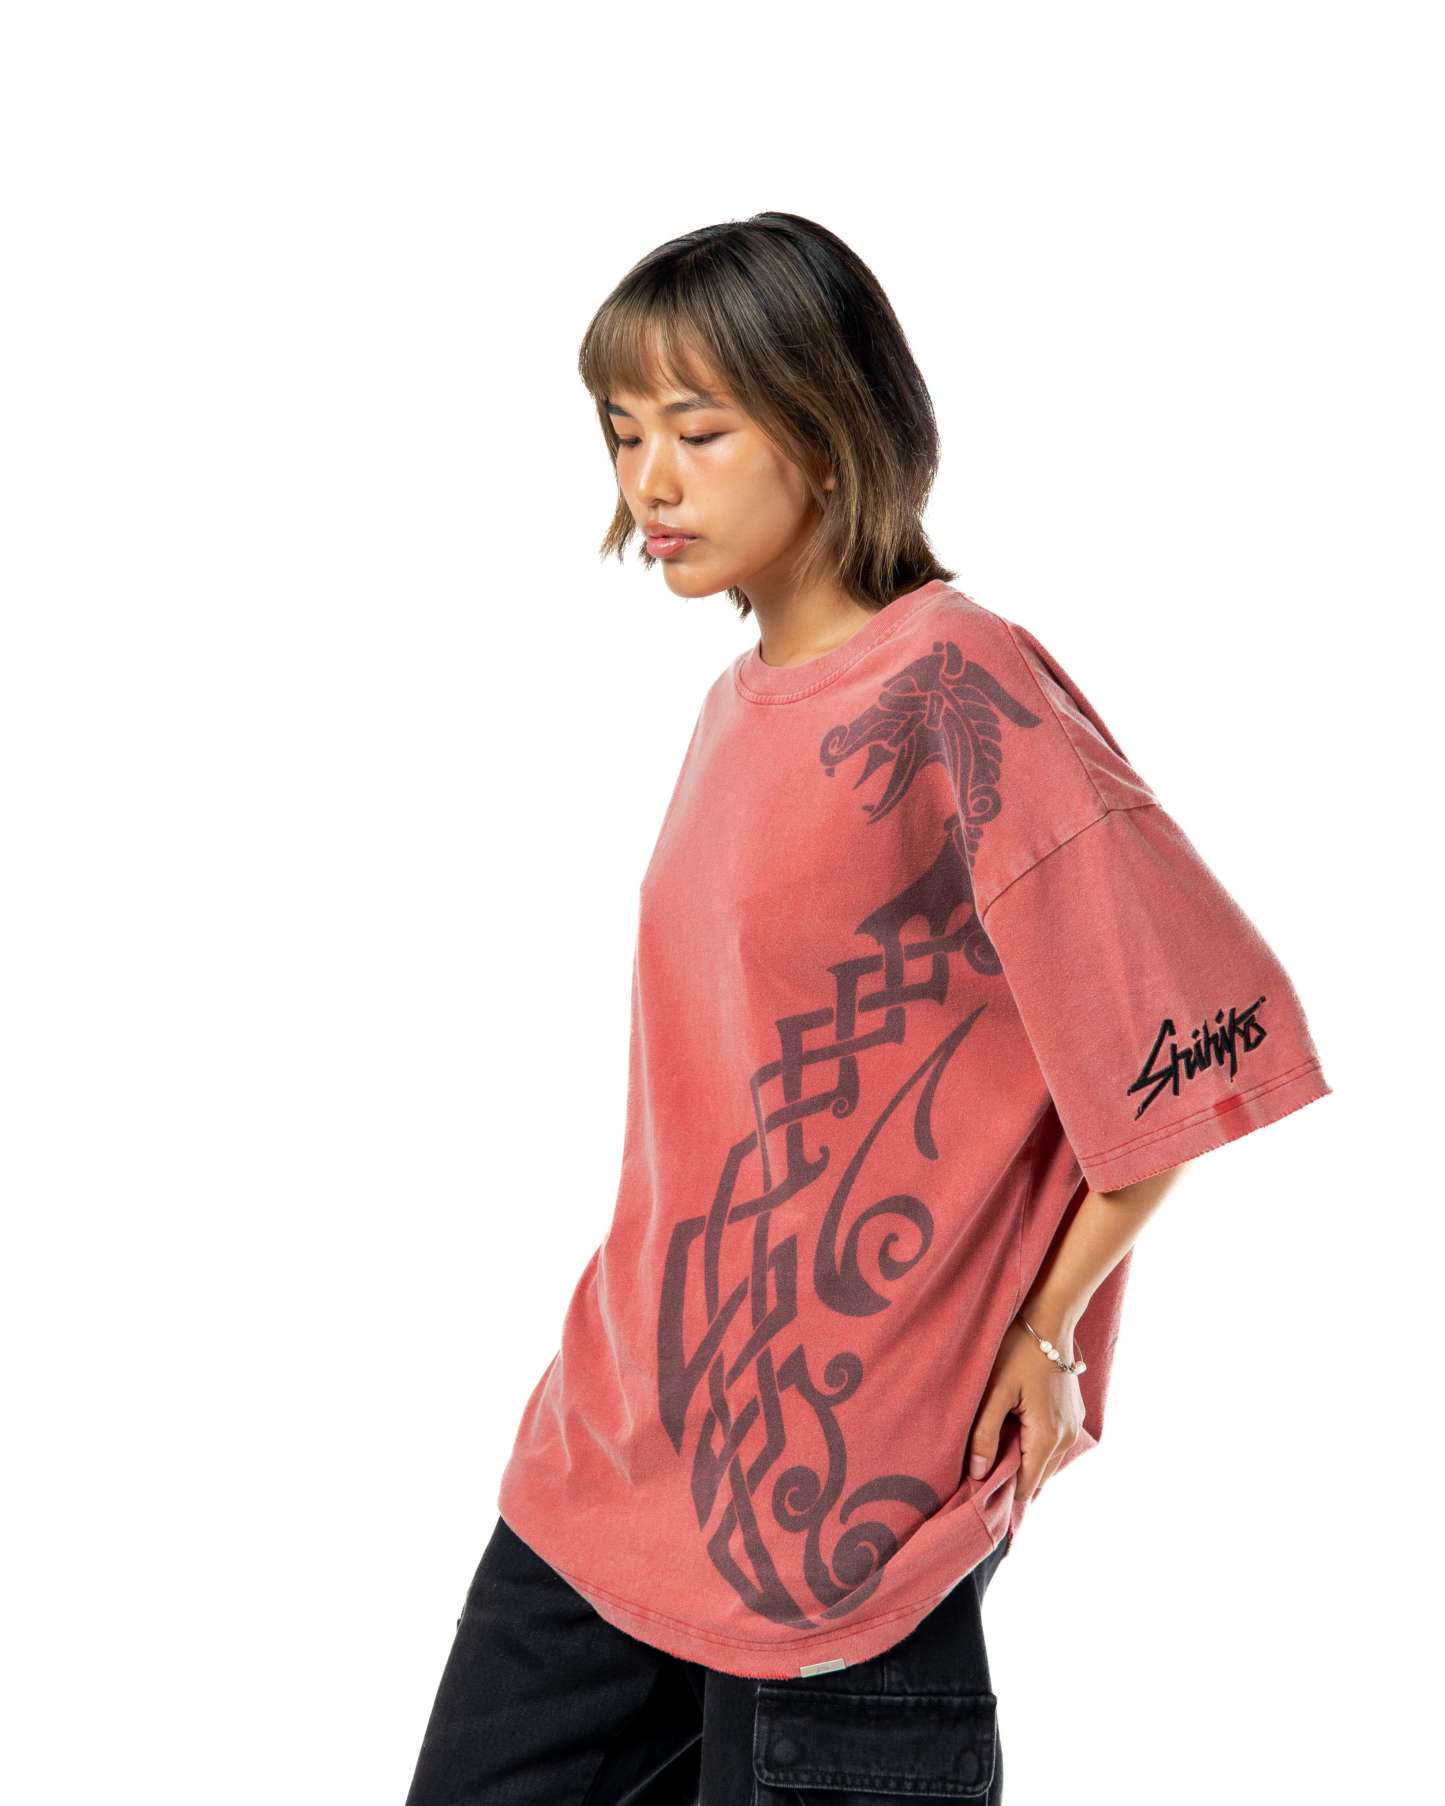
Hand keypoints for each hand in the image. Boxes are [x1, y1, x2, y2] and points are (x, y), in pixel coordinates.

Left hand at [965, 1318, 1085, 1504]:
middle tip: (982, 1468)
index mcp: (1048, 1437)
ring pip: (1047, 1462)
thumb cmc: (1017, 1352)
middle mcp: (1067, 1438)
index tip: (979, 1488)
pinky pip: (1054, 1446)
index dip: (1003, 1491)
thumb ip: (984, 1434)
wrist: (1049, 1321)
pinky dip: (1036, 1447)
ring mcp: (1074, 1427)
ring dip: (1024, 1461)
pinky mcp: (1074, 1415)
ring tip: (995, 1450)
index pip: (1028, 1486)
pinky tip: (1014, 1432)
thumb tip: (978, 1473)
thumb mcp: (994, 1392)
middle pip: (1038, 1478)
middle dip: (1012, 1477)